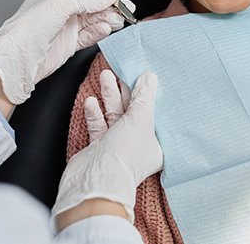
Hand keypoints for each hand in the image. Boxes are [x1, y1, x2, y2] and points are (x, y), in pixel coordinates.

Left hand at [0, 0, 134, 103]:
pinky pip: (90, 35)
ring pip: (94, 19)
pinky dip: (100, 32)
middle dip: (110, 3)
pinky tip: (106, 29)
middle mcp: (61, 9)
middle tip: (125, 5)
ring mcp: (66, 27)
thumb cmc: (29, 27)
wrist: (19, 59)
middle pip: (92, 3)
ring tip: (119, 19)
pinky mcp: (70, 43)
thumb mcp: (62, 3)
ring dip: (108, 18)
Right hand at [52, 71, 162, 229]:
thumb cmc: (125, 152)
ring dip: (110, 96)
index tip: (146, 76)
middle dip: (126, 91)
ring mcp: (118, 146)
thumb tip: (149, 77)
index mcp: (157, 144)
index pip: (156, 114)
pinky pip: (99, 125)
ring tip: (106, 75)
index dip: (151, 95)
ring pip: (115, 115)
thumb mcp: (141, 118)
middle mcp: (139, 145)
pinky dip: (96, 112)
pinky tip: (91, 100)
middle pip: (134, 112)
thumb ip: (144, 96)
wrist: (95, 180)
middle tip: (121, 70)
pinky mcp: (99, 148)